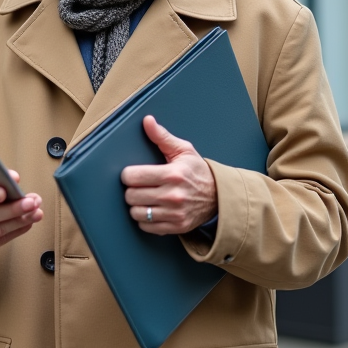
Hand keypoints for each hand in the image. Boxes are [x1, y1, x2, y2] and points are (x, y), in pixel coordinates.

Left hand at [121, 116, 216, 234]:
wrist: (219, 196)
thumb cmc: (198, 171)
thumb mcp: (183, 150)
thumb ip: (162, 136)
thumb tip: (147, 121)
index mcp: (172, 174)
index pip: (133, 177)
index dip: (128, 174)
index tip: (133, 174)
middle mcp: (172, 195)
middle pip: (131, 196)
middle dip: (131, 190)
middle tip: (138, 186)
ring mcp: (174, 213)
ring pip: (136, 213)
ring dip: (136, 206)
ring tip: (144, 198)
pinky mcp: (176, 226)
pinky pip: (146, 226)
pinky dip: (145, 220)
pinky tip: (152, 210)